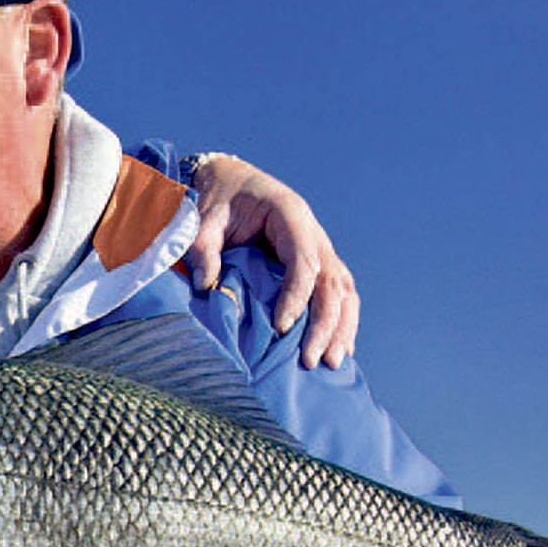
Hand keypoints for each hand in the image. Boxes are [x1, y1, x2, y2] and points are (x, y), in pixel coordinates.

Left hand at [188, 154, 359, 369]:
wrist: (230, 183)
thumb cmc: (217, 202)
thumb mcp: (202, 220)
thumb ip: (203, 248)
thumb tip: (204, 285)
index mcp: (290, 214)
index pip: (304, 261)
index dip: (296, 296)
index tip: (281, 328)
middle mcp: (313, 233)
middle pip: (333, 281)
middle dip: (325, 323)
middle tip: (312, 360)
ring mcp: (320, 249)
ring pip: (345, 290)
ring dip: (341, 327)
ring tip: (331, 363)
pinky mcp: (318, 264)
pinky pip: (340, 294)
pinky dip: (342, 321)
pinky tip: (340, 350)